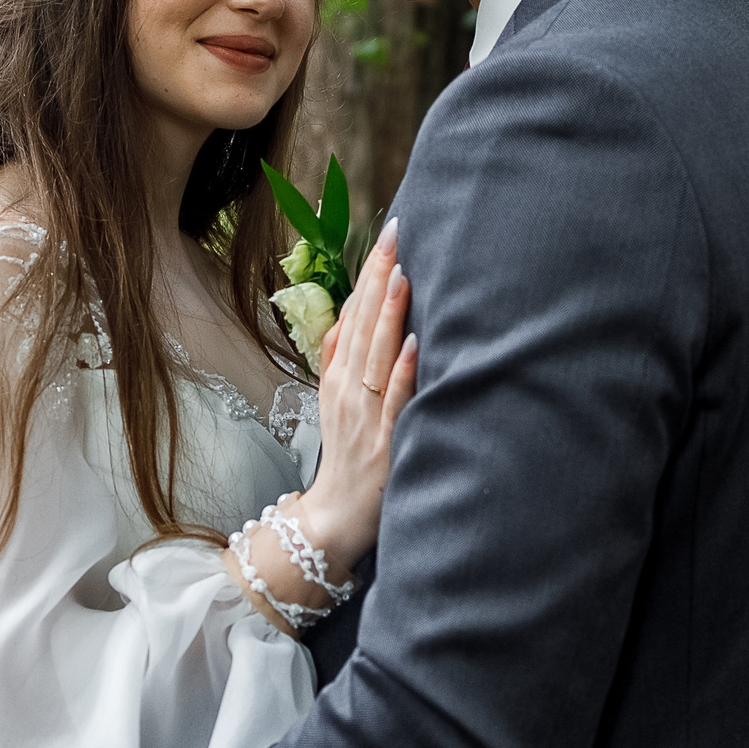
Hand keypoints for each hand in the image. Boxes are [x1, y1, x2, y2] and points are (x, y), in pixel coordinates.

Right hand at [299, 218, 418, 568]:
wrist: (336, 515)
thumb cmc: (347, 454)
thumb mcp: (333, 400)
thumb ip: (338, 356)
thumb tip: (347, 312)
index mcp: (338, 375)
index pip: (354, 311)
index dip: (370, 272)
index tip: (387, 232)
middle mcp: (349, 388)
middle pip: (363, 323)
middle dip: (379, 277)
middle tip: (396, 233)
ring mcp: (366, 414)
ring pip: (377, 354)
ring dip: (389, 314)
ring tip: (402, 273)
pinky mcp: (386, 441)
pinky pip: (395, 400)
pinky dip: (404, 371)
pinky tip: (415, 342)